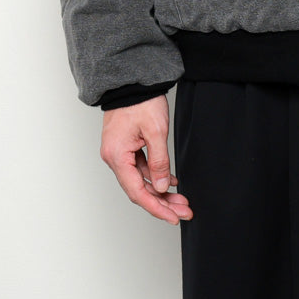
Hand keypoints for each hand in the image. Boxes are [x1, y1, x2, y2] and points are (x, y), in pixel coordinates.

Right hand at [100, 94, 193, 224]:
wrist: (133, 80)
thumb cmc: (142, 101)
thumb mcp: (156, 131)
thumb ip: (159, 162)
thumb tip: (160, 187)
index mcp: (117, 156)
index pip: (137, 192)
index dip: (156, 208)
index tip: (173, 218)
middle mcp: (114, 157)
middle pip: (138, 189)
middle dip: (162, 203)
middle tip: (184, 212)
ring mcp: (119, 152)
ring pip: (141, 180)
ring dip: (161, 191)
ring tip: (182, 200)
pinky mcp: (126, 146)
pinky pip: (140, 168)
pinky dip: (156, 175)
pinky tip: (172, 181)